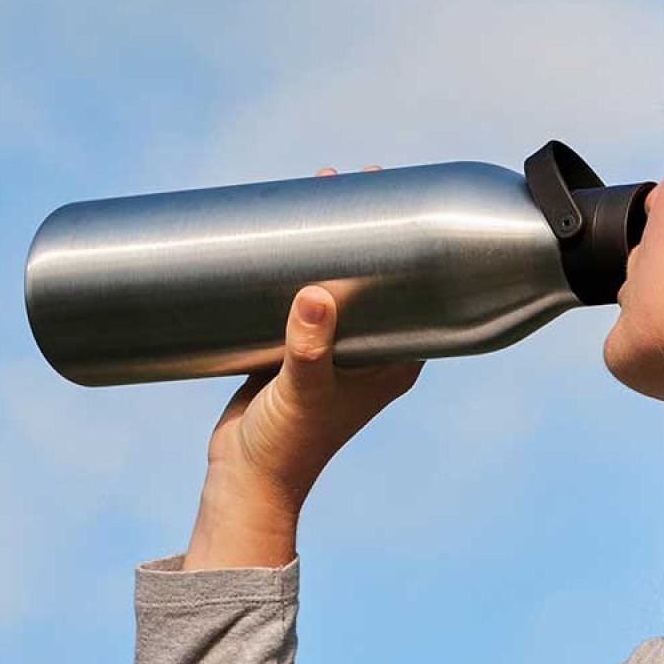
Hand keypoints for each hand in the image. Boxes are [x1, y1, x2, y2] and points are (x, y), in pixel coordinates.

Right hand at [182, 166, 422, 569]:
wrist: (246, 481)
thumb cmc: (287, 446)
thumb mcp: (302, 390)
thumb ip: (310, 346)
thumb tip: (317, 296)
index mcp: (395, 361)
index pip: (417, 289)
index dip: (409, 241)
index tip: (392, 194)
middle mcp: (371, 353)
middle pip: (377, 278)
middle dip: (363, 230)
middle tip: (343, 182)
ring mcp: (333, 351)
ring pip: (338, 285)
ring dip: (325, 244)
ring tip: (309, 197)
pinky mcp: (295, 353)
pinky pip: (302, 300)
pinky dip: (294, 269)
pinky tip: (275, 240)